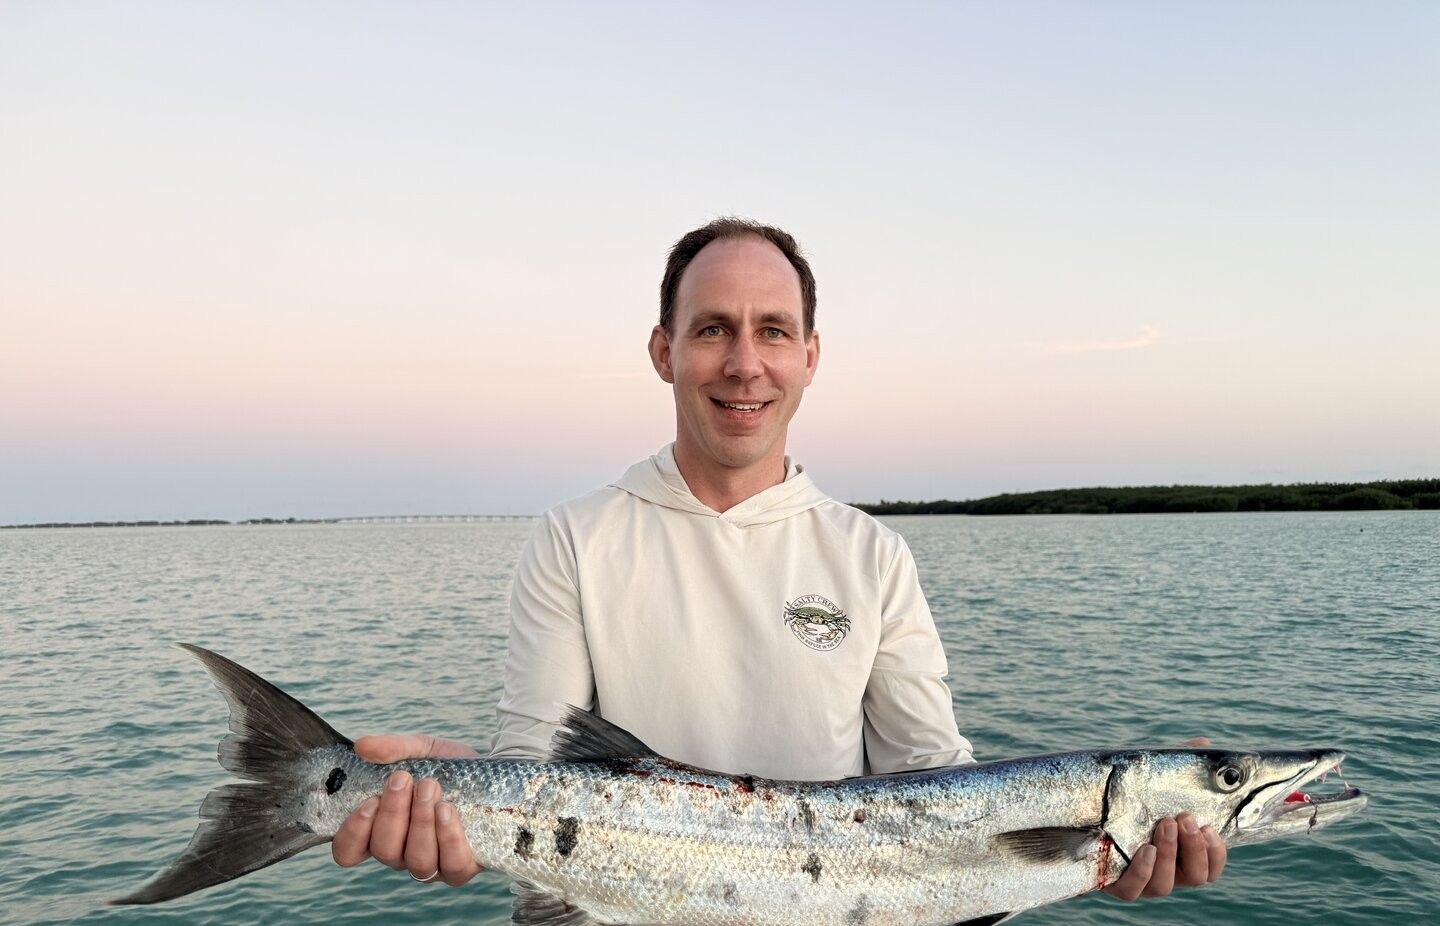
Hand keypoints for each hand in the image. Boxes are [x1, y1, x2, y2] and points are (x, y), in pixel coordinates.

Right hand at [331, 734, 484, 886]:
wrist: (494, 773)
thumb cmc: (448, 767)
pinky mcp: (462, 868)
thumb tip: (362, 746)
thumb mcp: (420, 750)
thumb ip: (392, 748)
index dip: (353, 832)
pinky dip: (448, 836)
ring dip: (421, 821)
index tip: (369, 801)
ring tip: (430, 787)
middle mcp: (402, 853)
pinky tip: (448, 809)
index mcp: (382, 830)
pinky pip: (451, 866)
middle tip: (403, 779)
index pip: (348, 851)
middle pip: (384, 851)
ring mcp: (433, 864)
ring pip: (417, 860)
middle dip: (393, 813)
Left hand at [1104, 737, 1227, 900]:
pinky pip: (1134, 889)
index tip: (1208, 826)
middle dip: (1194, 847)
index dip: (1216, 852)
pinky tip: (1145, 849)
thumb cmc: (1125, 803)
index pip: (1212, 866)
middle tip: (1182, 818)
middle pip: (1197, 876)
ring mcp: (1143, 882)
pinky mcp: (1116, 885)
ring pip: (1167, 884)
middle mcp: (1168, 873)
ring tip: (1164, 824)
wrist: (1077, 823)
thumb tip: (1205, 742)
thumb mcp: (1150, 784)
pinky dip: (1143, 870)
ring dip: (1170, 854)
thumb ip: (1177, 767)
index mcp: (1182, 855)